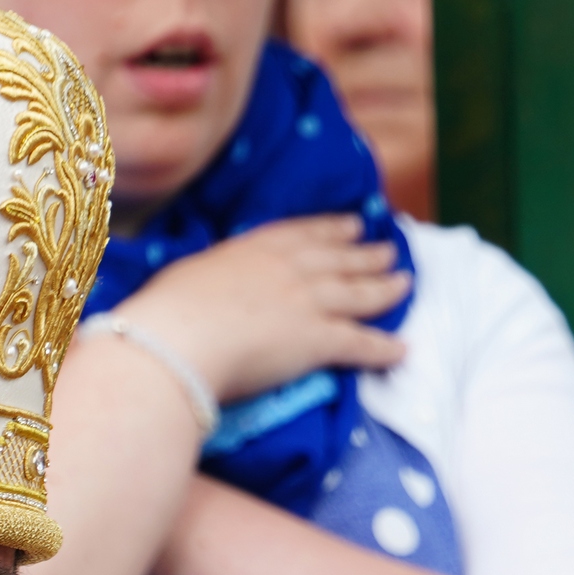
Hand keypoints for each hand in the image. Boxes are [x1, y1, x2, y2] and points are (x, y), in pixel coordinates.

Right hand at [116, 214, 410, 404]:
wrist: (178, 339)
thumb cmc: (169, 310)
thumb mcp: (191, 274)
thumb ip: (214, 274)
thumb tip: (213, 282)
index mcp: (256, 248)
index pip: (305, 234)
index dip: (334, 229)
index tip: (353, 225)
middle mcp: (291, 269)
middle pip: (340, 258)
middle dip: (368, 254)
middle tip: (389, 250)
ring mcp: (308, 303)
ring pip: (359, 293)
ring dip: (385, 289)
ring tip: (405, 284)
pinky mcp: (318, 341)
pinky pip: (361, 343)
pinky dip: (385, 348)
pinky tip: (404, 350)